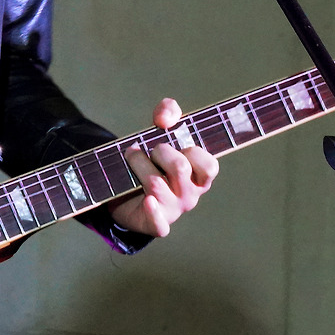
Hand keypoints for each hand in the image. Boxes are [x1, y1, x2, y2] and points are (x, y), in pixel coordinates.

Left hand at [109, 97, 218, 237]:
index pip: (209, 166)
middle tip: (151, 149)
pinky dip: (153, 211)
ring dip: (138, 164)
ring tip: (131, 158)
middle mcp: (190, 194)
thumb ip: (168, 111)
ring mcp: (174, 210)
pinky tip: (148, 200)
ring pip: (156, 184)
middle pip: (180, 168)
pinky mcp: (156, 224)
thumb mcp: (163, 129)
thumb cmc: (153, 158)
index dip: (193, 151)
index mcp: (198, 174)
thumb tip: (165, 120)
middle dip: (160, 151)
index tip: (180, 144)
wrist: (126, 189)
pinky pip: (159, 223)